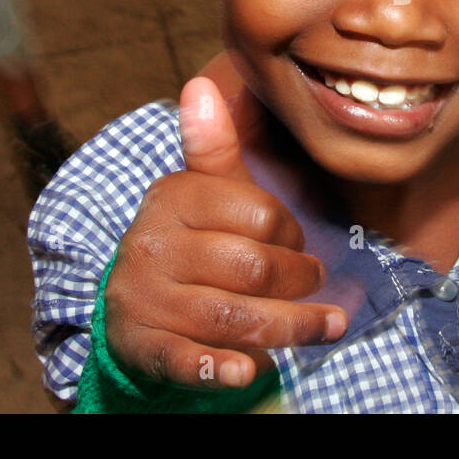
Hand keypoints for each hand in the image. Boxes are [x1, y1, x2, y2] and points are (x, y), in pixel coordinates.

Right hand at [103, 77, 347, 390]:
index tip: (298, 244)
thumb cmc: (189, 242)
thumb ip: (212, 148)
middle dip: (301, 282)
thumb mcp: (202, 194)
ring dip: (291, 328)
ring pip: (234, 316)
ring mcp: (146, 297)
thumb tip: (199, 87)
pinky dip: (224, 369)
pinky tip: (253, 371)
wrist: (132, 306)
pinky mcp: (144, 345)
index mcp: (173, 197)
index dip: (292, 233)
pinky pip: (189, 360)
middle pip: (254, 267)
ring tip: (327, 328)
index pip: (259, 214)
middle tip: (317, 285)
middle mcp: (154, 244)